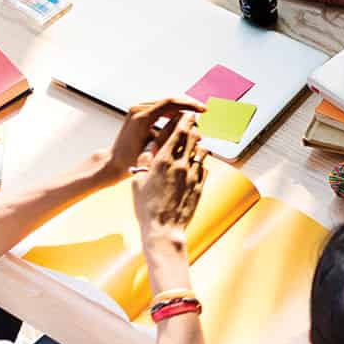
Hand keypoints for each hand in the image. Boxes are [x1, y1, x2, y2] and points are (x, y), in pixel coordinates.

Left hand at [103, 97, 205, 183]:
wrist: (113, 163)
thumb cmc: (132, 160)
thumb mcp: (155, 148)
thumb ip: (172, 133)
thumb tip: (190, 124)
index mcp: (142, 116)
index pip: (170, 102)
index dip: (189, 104)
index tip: (202, 109)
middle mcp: (138, 109)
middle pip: (169, 100)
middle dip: (187, 105)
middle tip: (202, 112)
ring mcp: (136, 109)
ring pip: (164, 103)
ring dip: (180, 109)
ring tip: (192, 118)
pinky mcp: (137, 113)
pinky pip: (158, 108)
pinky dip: (171, 112)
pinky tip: (180, 120)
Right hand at [131, 113, 207, 247]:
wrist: (163, 229)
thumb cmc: (146, 207)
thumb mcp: (138, 181)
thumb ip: (145, 161)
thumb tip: (150, 148)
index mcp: (163, 161)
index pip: (178, 133)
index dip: (184, 121)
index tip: (186, 114)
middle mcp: (181, 165)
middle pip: (192, 138)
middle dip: (194, 128)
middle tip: (194, 123)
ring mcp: (193, 176)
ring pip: (201, 152)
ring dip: (199, 144)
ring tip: (197, 141)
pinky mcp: (200, 186)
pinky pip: (204, 168)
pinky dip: (202, 162)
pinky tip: (199, 162)